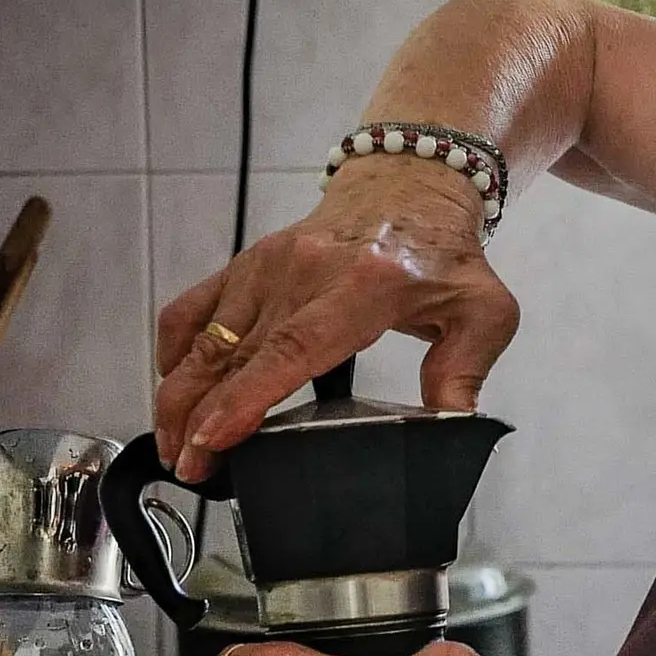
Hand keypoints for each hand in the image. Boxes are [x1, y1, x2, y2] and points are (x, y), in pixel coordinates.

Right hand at [156, 160, 520, 479]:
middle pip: (233, 353)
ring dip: (179, 395)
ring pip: (203, 338)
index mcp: (362, 286)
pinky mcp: (243, 265)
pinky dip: (172, 352)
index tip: (213, 438)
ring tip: (175, 449)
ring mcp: (265, 266)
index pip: (293, 347)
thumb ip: (465, 370)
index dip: (246, 396)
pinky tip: (175, 393)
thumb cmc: (442, 255)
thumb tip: (451, 424)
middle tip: (188, 467)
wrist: (409, 187)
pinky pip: (190, 309)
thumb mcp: (482, 312)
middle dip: (197, 416)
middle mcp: (302, 272)